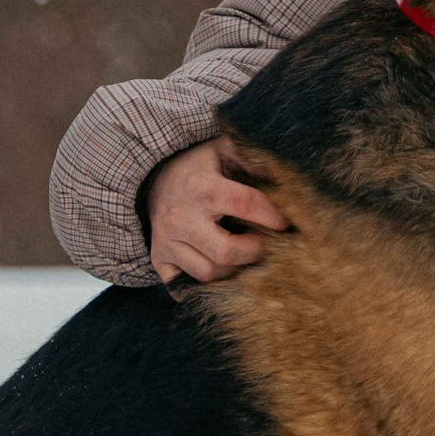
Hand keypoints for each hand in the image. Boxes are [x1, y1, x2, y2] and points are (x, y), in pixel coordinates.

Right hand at [145, 139, 289, 282]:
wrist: (150, 174)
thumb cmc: (196, 163)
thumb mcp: (223, 149)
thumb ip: (252, 163)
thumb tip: (284, 183)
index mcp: (203, 187)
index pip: (245, 203)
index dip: (271, 215)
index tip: (284, 223)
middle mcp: (182, 217)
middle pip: (226, 252)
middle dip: (253, 252)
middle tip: (261, 243)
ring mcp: (167, 241)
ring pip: (207, 273)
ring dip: (231, 269)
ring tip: (239, 254)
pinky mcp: (159, 258)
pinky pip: (182, 285)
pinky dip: (201, 286)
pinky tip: (215, 269)